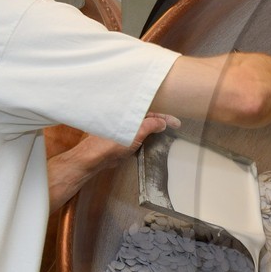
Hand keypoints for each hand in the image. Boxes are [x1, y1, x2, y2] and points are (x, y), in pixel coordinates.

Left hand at [46, 114, 179, 210]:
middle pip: (147, 119)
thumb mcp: (136, 132)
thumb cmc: (111, 144)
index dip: (165, 118)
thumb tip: (162, 122)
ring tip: (164, 136)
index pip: (152, 113)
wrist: (94, 158)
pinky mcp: (120, 140)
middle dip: (160, 123)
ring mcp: (123, 130)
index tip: (176, 123)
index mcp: (130, 114)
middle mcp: (126, 120)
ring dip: (152, 132)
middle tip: (173, 128)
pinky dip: (144, 140)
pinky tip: (149, 145)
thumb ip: (151, 125)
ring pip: (142, 129)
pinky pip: (136, 138)